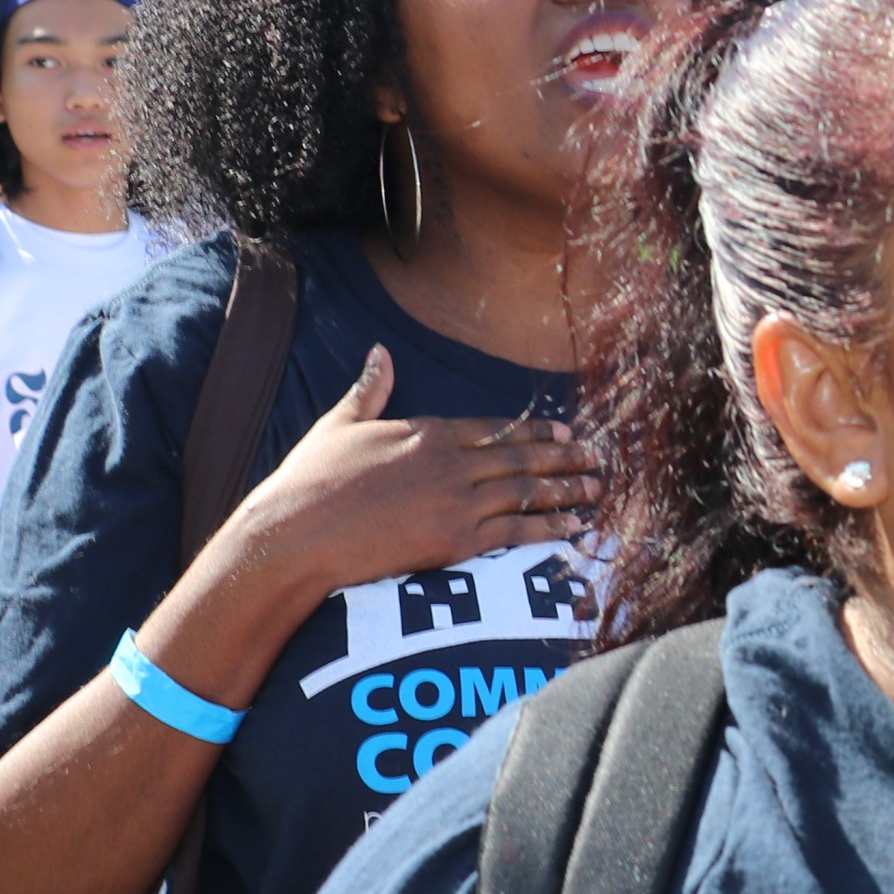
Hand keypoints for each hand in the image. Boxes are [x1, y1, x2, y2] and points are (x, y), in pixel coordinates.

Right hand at [236, 346, 600, 596]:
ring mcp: (455, 501)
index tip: (562, 433)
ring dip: (566, 490)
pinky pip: (514, 532)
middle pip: (519, 458)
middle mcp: (449, 462)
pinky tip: (574, 527)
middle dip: (563, 458)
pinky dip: (549, 528)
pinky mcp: (455, 540)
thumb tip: (380, 352)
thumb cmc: (310, 481)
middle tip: (597, 457)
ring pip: (525, 491)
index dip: (532, 433)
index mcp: (426, 431)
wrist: (297, 533)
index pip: (493, 429)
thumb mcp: (340, 424)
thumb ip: (370, 390)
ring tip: (596, 488)